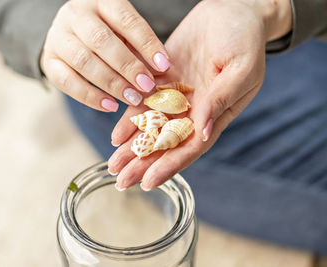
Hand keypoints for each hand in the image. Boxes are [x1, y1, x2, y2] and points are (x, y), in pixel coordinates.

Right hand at [40, 0, 170, 111]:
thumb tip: (161, 72)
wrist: (68, 33)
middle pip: (101, 41)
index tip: (164, 65)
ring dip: (112, 83)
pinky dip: (90, 96)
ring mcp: (58, 37)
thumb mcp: (123, 31)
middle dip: (128, 66)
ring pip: (84, 61)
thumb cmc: (105, 32)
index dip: (147, 44)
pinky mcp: (48, 60)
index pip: (126, 20)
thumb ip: (138, 47)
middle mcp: (75, 15)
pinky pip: (67, 81)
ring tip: (132, 98)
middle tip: (147, 86)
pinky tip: (110, 106)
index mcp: (100, 1)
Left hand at [108, 0, 292, 189]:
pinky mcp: (163, 81)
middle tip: (121, 181)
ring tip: (113, 165)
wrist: (231, 10)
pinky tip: (116, 135)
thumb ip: (220, 100)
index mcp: (215, 113)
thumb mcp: (240, 69)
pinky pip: (144, 103)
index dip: (169, 166)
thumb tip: (202, 132)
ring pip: (151, 128)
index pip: (190, 147)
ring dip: (132, 148)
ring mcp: (177, 96)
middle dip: (143, 164)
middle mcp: (194, 110)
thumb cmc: (244, 39)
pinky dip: (130, 119)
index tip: (147, 182)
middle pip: (166, 144)